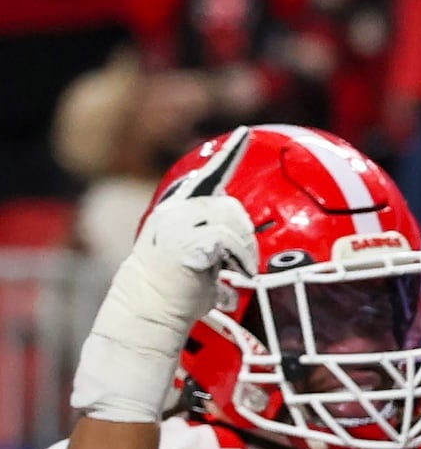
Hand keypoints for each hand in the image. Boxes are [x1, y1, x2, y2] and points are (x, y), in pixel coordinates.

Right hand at [72, 154, 255, 423]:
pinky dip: (237, 258)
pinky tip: (231, 275)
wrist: (146, 315)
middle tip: (238, 263)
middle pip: (228, 204)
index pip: (206, 178)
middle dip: (243, 233)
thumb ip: (214, 242)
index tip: (246, 133)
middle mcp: (175, 212)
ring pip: (232, 221)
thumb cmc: (175, 296)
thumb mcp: (197, 261)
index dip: (228, 156)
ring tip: (233, 274)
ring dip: (242, 250)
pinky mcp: (186, 244)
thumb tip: (240, 242)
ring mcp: (178, 226)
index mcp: (176, 212)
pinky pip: (227, 240)